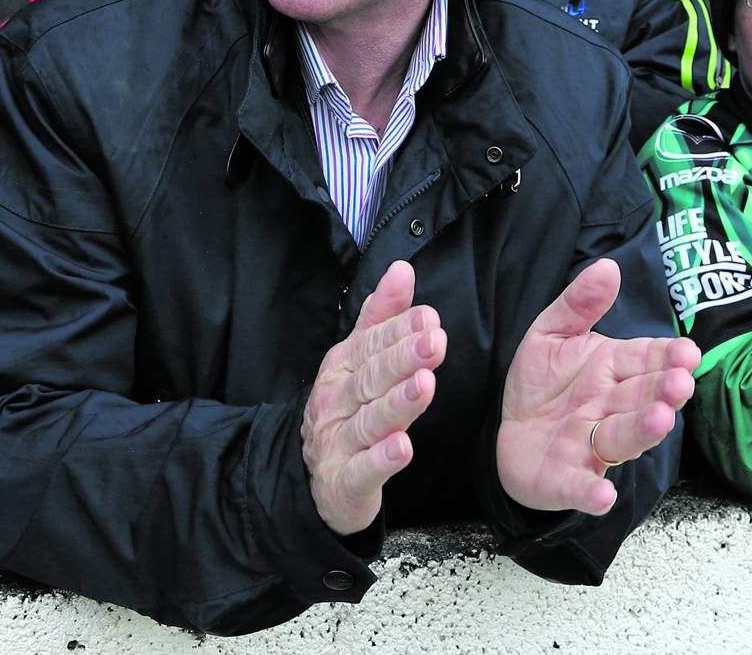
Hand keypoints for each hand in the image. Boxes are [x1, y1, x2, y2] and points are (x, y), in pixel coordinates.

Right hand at [300, 261, 445, 535]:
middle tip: (434, 342)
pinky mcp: (344, 482)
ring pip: (371, 420)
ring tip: (425, 387)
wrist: (316, 480)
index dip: (399, 331)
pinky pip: (363, 470)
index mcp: (343, 368)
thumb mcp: (359, 359)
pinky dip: (382, 460)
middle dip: (403, 359)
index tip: (429, 317)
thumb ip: (382, 316)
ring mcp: (338, 442)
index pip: (371, 345)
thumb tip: (403, 269)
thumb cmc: (346, 409)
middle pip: (372, 378)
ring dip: (398, 403)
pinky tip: (403, 447)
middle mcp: (338, 401)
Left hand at [496, 258, 698, 514]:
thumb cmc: (542, 384)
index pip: (647, 360)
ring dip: (643, 432)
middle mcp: (611, 409)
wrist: (509, 433)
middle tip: (680, 384)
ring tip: (660, 419)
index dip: (668, 358)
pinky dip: (592, 493)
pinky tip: (604, 495)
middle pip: (642, 399)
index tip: (688, 352)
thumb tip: (608, 266)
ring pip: (623, 439)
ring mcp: (592, 447)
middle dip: (663, 392)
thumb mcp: (550, 334)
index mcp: (612, 371)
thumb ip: (578, 304)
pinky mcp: (567, 481)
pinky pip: (581, 487)